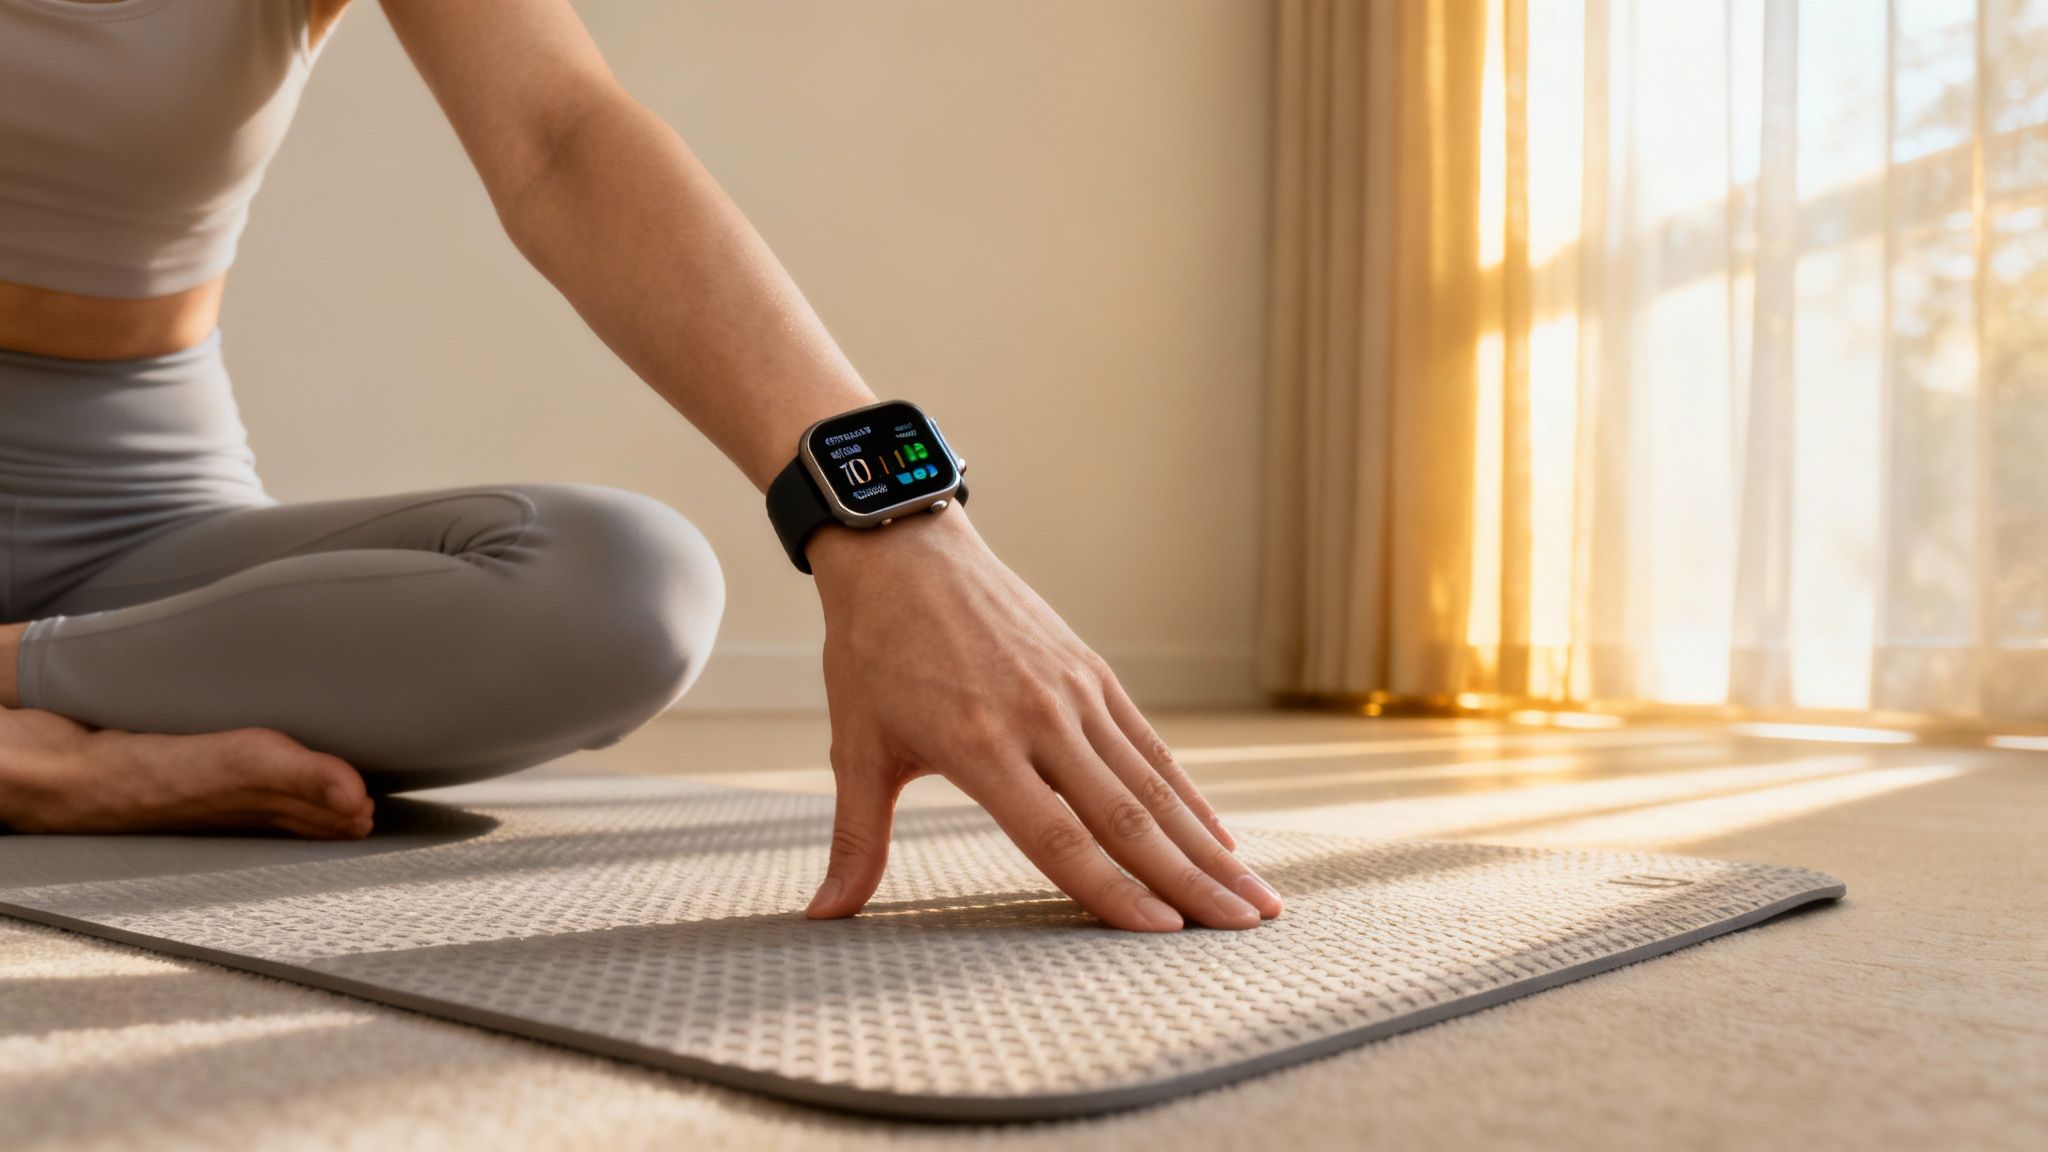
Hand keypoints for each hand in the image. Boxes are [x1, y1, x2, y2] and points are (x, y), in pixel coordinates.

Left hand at [802, 511, 1282, 930]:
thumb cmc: (872, 651)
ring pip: (1153, 783)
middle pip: (1126, 816)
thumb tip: (823, 916)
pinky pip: (1149, 744)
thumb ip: (855, 838)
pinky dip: (1189, 795)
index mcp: (978, 744)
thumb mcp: (856, 746)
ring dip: (1207, 845)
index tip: (1165, 933)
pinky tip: (1219, 836)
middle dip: (1191, 881)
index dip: (1112, 890)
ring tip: (1255, 896)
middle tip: (1246, 926)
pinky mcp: (1090, 671)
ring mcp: (1073, 692)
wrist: (902, 549)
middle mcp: (1038, 718)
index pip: (1058, 836)